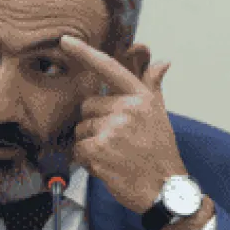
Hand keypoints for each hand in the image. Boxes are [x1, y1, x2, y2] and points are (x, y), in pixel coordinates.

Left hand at [59, 35, 187, 214]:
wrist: (165, 189)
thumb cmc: (160, 152)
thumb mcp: (160, 115)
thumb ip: (153, 87)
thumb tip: (162, 62)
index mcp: (140, 97)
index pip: (108, 68)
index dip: (84, 53)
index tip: (64, 40)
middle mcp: (127, 108)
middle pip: (87, 107)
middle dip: (94, 124)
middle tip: (116, 141)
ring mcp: (112, 128)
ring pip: (81, 129)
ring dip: (90, 144)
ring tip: (114, 155)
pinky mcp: (99, 149)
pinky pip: (78, 149)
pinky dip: (86, 160)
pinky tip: (106, 166)